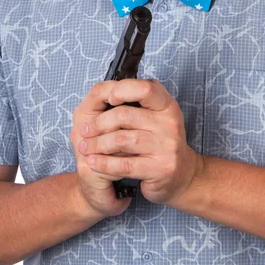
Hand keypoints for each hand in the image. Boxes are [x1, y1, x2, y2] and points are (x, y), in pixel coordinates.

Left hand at [75, 78, 202, 205]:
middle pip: (125, 115)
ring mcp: (167, 146)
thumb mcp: (153, 117)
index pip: (145, 89)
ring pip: (122, 140)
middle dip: (98, 123)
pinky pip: (125, 164)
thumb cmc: (158, 142)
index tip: (108, 99)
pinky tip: (94, 162)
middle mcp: (170, 123)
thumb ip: (135, 102)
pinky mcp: (161, 168)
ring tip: (85, 147)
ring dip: (97, 144)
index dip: (123, 90)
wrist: (181, 176)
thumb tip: (105, 92)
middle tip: (84, 131)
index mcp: (166, 105)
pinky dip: (104, 163)